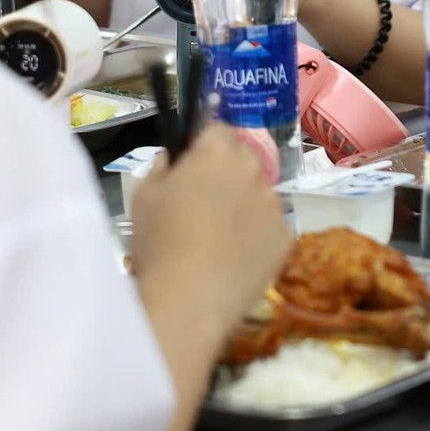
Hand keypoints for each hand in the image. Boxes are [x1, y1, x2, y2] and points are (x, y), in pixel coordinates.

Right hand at [131, 124, 289, 337]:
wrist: (190, 301)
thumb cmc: (160, 243)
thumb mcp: (142, 197)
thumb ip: (160, 167)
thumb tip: (172, 159)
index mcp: (217, 152)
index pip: (217, 130)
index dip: (204, 147)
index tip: (192, 169)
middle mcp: (253, 169)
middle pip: (243, 159)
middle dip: (227, 174)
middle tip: (204, 206)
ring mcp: (275, 203)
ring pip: (259, 194)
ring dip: (244, 206)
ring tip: (219, 241)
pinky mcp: (287, 236)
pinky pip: (271, 227)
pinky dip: (258, 238)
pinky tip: (236, 260)